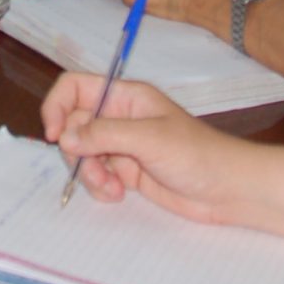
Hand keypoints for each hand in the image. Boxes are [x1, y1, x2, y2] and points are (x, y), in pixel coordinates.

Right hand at [38, 73, 245, 221]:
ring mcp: (122, 146)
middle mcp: (119, 117)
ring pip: (82, 154)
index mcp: (125, 96)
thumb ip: (103, 134)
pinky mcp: (127, 172)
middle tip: (95, 169)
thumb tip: (63, 139)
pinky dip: (100, 187)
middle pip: (74, 125)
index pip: (75, 88)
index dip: (57, 107)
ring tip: (112, 187)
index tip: (55, 136)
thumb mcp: (148, 138)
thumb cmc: (196, 154)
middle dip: (77, 151)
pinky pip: (97, 176)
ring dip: (89, 173)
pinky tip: (119, 195)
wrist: (228, 190)